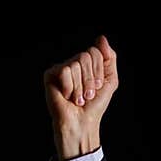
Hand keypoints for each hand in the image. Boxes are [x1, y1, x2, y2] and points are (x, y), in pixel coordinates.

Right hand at [43, 34, 118, 151]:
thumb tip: (101, 38)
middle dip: (90, 79)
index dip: (99, 72)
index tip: (98, 87)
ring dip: (80, 86)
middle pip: (86, 56)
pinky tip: (66, 96)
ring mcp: (62, 68)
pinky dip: (69, 87)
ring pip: (75, 64)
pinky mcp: (50, 74)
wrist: (82, 121)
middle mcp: (74, 63)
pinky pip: (64, 70)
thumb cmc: (94, 105)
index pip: (96, 52)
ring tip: (78, 98)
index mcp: (88, 63)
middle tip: (88, 95)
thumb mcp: (110, 80)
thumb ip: (109, 58)